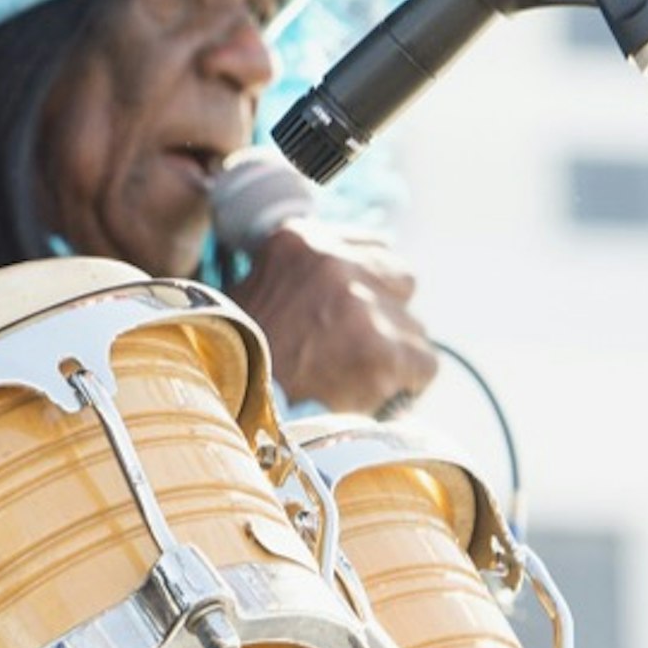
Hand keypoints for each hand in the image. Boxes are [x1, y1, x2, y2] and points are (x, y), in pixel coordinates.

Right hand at [227, 219, 436, 418]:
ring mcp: (361, 305)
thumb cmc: (234, 358)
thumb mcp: (254, 292)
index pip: (370, 245)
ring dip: (393, 353)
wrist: (223, 407)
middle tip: (361, 344)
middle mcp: (334, 262)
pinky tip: (373, 396)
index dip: (369, 282)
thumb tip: (337, 292)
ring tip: (355, 379)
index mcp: (298, 241)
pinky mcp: (383, 350)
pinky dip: (406, 385)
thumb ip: (298, 279)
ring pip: (413, 327)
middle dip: (388, 311)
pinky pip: (424, 364)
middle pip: (400, 277)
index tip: (360, 308)